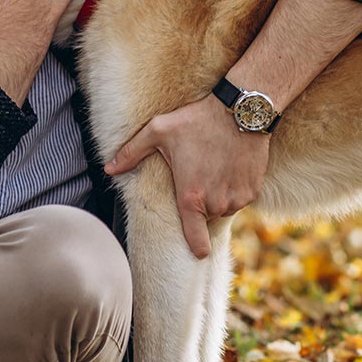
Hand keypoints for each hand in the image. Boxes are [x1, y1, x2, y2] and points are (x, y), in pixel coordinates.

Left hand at [105, 94, 269, 258]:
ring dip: (218, 196)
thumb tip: (108, 169)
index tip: (197, 250)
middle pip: (206, 217)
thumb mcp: (159, 131)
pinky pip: (240, 199)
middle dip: (200, 203)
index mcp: (190, 196)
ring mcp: (237, 198)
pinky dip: (235, 188)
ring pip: (223, 208)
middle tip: (197, 175)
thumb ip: (131, 153)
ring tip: (213, 167)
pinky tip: (229, 167)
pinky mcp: (253, 191)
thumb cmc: (197, 119)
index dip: (195, 247)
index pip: (194, 239)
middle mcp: (216, 203)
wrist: (241, 111)